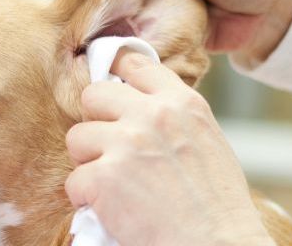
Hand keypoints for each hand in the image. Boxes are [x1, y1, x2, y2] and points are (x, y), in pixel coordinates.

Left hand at [65, 51, 273, 244]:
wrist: (215, 244)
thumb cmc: (217, 206)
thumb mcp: (207, 142)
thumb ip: (173, 119)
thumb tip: (139, 108)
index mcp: (182, 103)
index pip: (135, 64)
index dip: (117, 77)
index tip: (113, 93)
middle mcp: (153, 115)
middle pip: (94, 95)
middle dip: (96, 122)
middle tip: (109, 150)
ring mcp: (126, 144)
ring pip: (77, 137)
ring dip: (88, 163)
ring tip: (114, 186)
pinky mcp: (104, 178)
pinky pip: (74, 181)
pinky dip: (86, 200)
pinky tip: (111, 209)